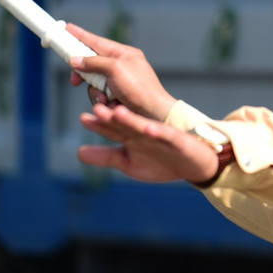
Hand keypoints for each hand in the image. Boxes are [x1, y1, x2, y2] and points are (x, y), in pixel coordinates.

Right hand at [66, 23, 176, 120]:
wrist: (153, 115)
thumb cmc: (140, 89)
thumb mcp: (115, 69)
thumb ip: (94, 62)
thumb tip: (75, 60)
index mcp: (124, 54)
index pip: (97, 41)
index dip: (81, 36)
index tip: (67, 28)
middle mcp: (121, 66)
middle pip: (91, 63)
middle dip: (83, 73)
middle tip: (75, 80)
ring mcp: (118, 83)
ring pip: (93, 82)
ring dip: (95, 91)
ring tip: (104, 99)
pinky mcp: (116, 97)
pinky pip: (99, 96)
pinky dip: (100, 101)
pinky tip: (109, 105)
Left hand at [78, 103, 219, 183]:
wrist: (194, 165)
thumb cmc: (161, 162)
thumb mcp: (129, 163)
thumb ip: (106, 157)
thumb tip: (79, 153)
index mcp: (132, 136)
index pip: (112, 129)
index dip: (99, 125)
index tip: (84, 118)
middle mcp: (144, 131)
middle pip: (125, 123)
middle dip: (112, 117)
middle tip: (97, 107)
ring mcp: (160, 135)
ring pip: (143, 125)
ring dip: (131, 119)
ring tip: (117, 112)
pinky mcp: (176, 140)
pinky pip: (167, 136)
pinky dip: (158, 132)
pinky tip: (149, 129)